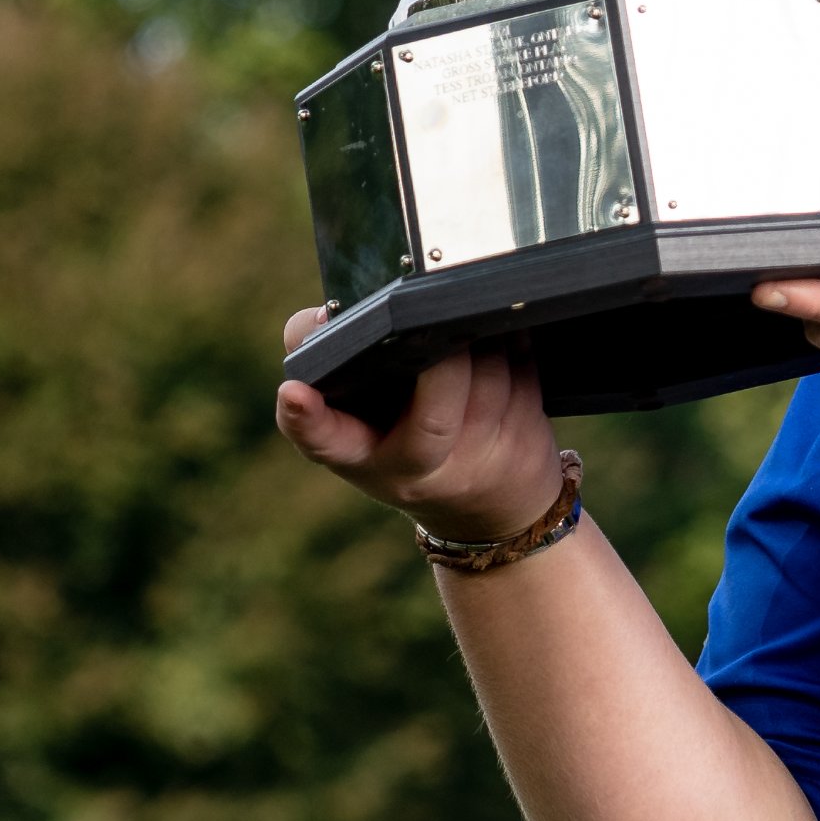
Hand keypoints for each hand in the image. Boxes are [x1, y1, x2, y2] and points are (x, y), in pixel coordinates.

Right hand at [276, 310, 569, 545]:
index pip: (322, 441)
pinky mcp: (526, 443)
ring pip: (489, 382)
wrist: (486, 506)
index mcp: (360, 457)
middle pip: (434, 414)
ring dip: (483, 343)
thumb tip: (325, 313)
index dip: (305, 418)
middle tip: (436, 318)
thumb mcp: (356, 423)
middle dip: (444, 362)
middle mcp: (418, 470)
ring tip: (467, 322)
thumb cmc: (401, 443)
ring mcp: (478, 463)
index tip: (292, 393)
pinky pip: (525, 372)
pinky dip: (514, 342)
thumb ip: (329, 364)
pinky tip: (500, 334)